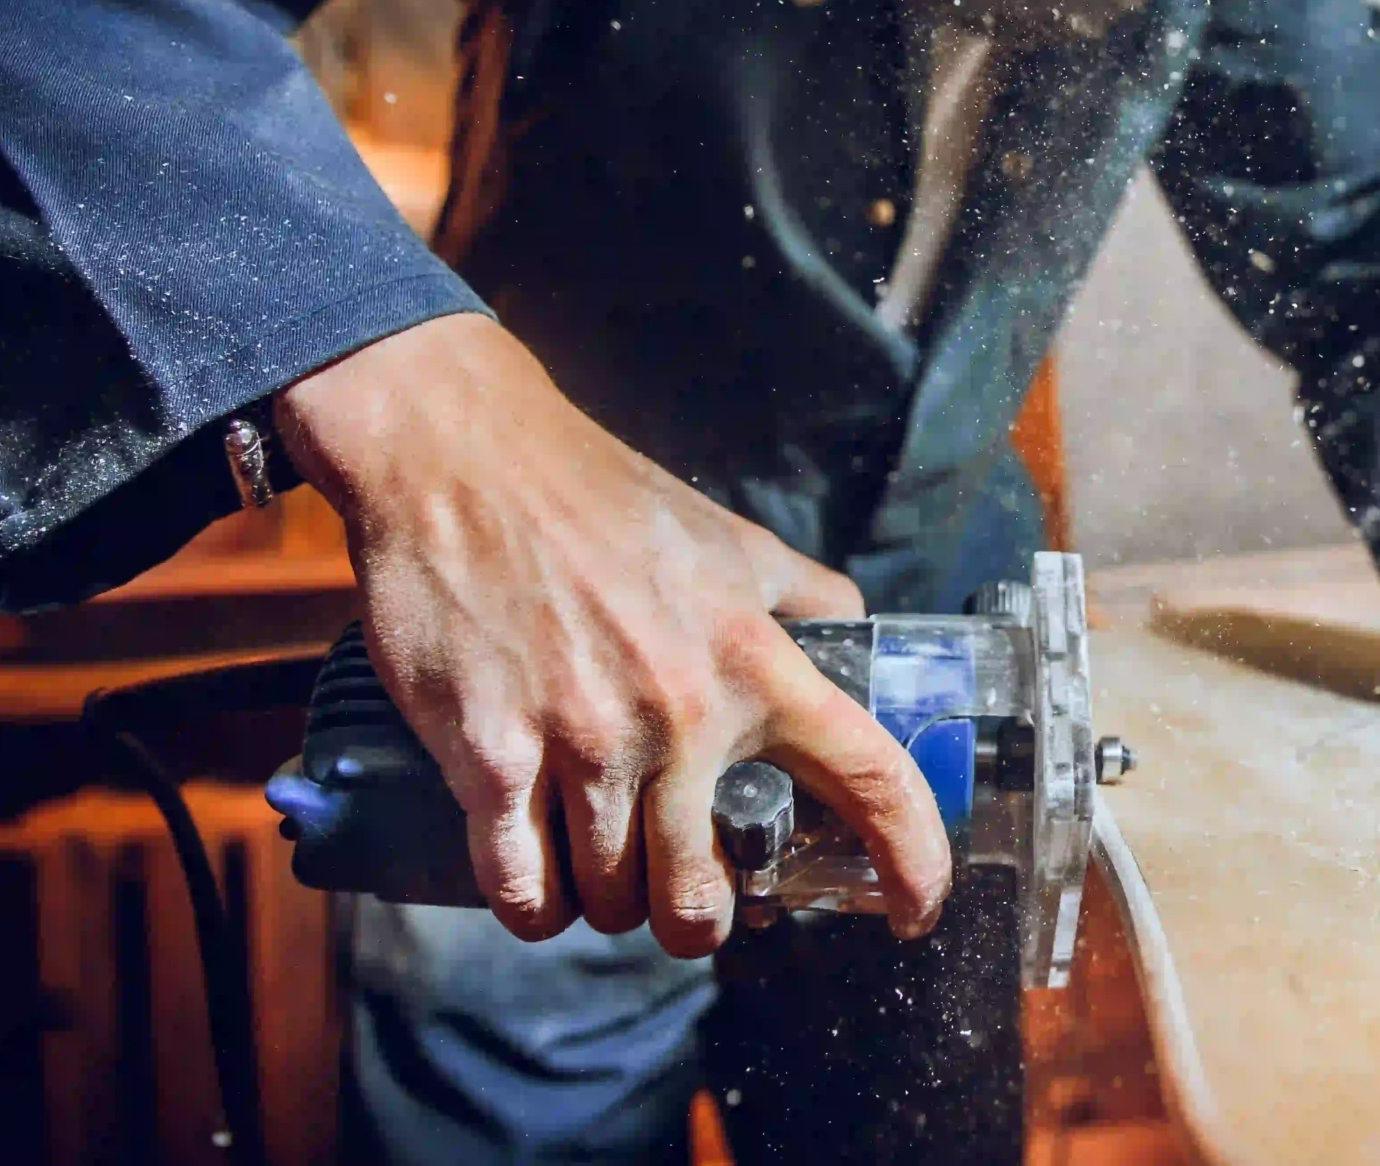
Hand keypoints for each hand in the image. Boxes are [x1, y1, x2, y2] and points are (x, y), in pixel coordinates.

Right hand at [276, 314, 949, 955]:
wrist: (465, 464)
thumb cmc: (601, 499)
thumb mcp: (734, 542)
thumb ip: (803, 600)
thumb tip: (857, 636)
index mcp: (757, 664)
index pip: (872, 779)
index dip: (911, 860)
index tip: (915, 908)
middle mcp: (682, 717)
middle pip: (703, 896)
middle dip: (693, 915)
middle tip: (678, 888)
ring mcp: (583, 745)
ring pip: (611, 903)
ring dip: (608, 900)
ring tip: (599, 858)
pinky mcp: (489, 760)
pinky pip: (523, 891)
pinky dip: (535, 904)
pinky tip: (538, 876)